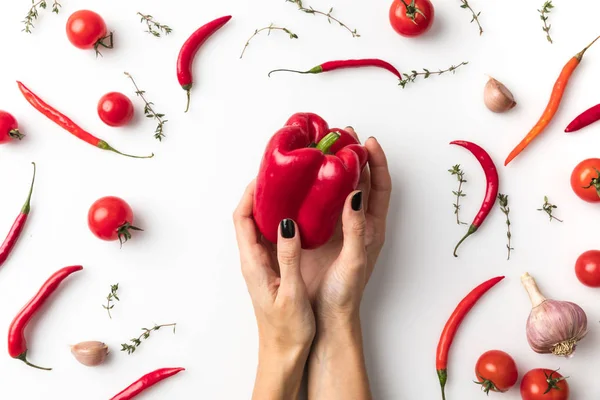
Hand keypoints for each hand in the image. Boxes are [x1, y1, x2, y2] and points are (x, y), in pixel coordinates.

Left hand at [234, 183, 314, 398]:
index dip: (250, 194)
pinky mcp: (273, 269)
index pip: (241, 219)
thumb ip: (288, 257)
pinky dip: (281, 219)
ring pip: (260, 225)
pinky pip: (272, 236)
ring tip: (290, 186)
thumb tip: (286, 223)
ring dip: (271, 204)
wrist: (284, 354)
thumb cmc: (287, 331)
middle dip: (260, 191)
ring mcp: (263, 264)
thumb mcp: (290, 293)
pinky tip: (299, 215)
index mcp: (253, 264)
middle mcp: (254, 260)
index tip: (266, 174)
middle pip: (248, 216)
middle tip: (280, 173)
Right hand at [300, 133, 391, 323]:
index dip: (376, 162)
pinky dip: (311, 186)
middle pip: (358, 180)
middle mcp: (354, 222)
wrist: (324, 316)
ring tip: (322, 146)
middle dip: (352, 155)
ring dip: (332, 166)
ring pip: (336, 188)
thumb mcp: (354, 260)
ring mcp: (335, 225)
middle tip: (341, 134)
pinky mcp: (315, 231)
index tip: (367, 141)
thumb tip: (355, 193)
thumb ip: (356, 228)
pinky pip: (315, 202)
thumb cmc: (345, 293)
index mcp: (371, 227)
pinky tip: (301, 176)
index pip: (379, 186)